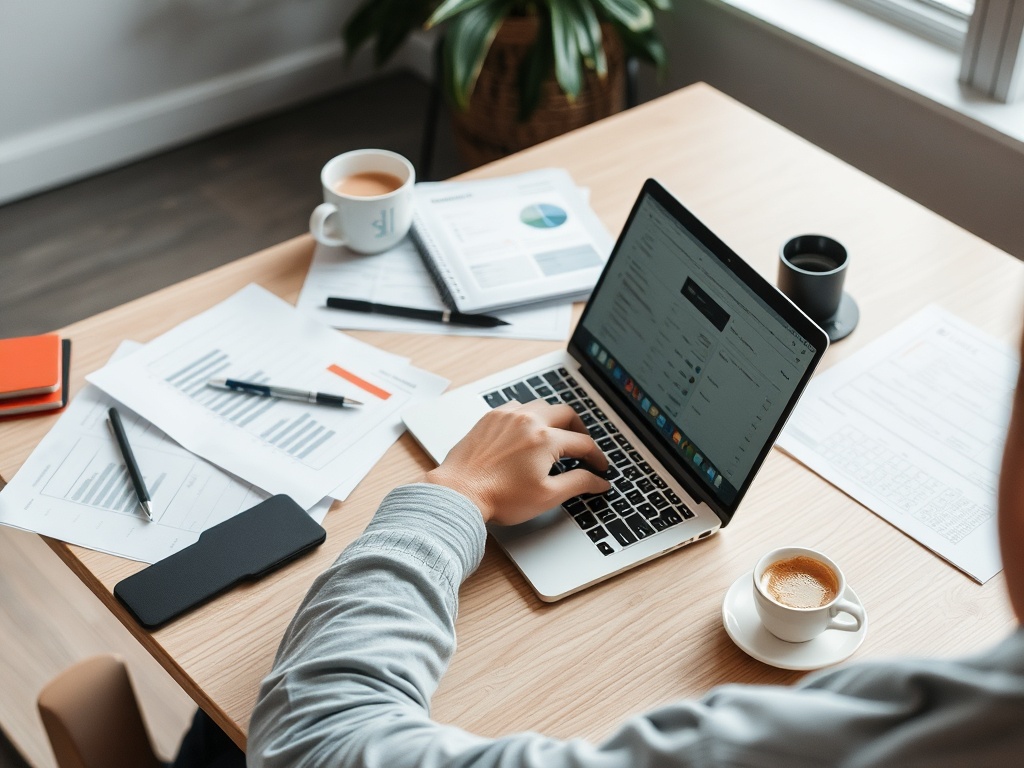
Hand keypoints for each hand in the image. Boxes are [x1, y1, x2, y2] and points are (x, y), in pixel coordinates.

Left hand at [424, 400, 610, 524]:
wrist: (459, 493)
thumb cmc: (499, 497)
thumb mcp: (547, 496)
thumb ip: (578, 484)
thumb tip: (599, 481)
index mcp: (546, 439)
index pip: (583, 443)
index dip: (596, 457)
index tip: (600, 467)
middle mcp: (528, 421)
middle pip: (566, 414)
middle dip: (579, 429)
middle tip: (583, 445)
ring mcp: (507, 416)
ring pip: (541, 405)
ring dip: (553, 417)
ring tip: (557, 433)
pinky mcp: (490, 418)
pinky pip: (516, 406)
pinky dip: (527, 414)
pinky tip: (526, 429)